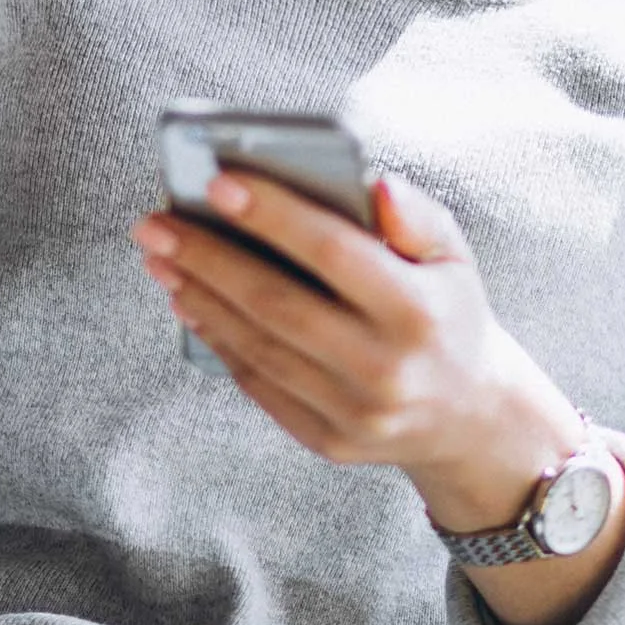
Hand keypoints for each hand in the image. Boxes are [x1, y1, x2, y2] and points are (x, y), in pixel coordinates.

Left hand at [132, 171, 624, 624]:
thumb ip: (417, 215)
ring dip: (200, 297)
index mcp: (419, 312)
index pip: (333, 253)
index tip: (216, 182)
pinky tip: (190, 301)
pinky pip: (259, 384)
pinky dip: (219, 340)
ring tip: (161, 257)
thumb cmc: (448, 313)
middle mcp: (386, 368)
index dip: (272, 216)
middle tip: (155, 223)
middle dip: (207, 257)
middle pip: (277, 303)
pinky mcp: (328, 441)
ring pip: (258, 346)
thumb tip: (371, 183)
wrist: (468, 415)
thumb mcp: (455, 257)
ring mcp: (354, 412)